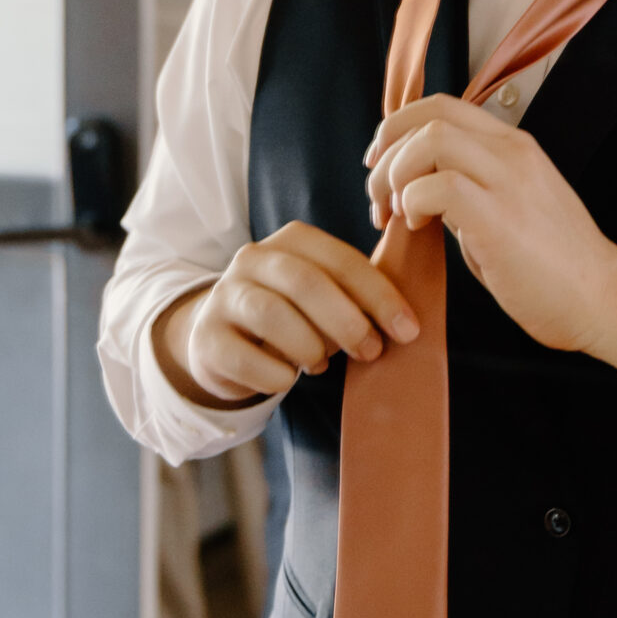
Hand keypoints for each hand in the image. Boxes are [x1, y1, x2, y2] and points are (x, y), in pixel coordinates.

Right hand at [152, 221, 419, 409]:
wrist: (223, 340)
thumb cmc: (292, 316)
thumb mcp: (323, 295)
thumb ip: (358, 295)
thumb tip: (409, 322)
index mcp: (292, 240)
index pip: (342, 260)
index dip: (379, 295)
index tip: (408, 330)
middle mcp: (253, 259)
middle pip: (306, 283)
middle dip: (347, 320)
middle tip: (372, 352)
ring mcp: (224, 295)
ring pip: (273, 316)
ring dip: (310, 347)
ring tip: (321, 363)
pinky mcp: (207, 337)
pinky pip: (248, 359)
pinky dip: (278, 375)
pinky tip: (287, 376)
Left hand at [365, 93, 616, 393]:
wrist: (603, 299)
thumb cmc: (555, 269)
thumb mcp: (509, 210)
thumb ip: (469, 193)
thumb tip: (422, 195)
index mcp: (514, 146)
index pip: (442, 106)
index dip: (398, 128)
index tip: (379, 164)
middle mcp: (512, 152)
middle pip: (427, 115)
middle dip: (386, 150)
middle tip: (377, 196)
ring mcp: (508, 180)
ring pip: (429, 141)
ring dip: (395, 176)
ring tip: (396, 213)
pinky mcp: (499, 216)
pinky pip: (436, 187)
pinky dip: (412, 203)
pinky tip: (418, 227)